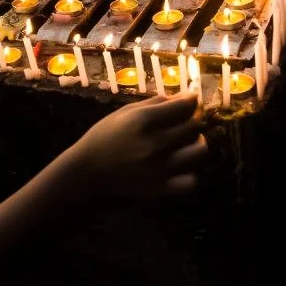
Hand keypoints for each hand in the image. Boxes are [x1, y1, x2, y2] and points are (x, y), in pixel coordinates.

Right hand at [61, 94, 208, 195]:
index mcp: (144, 120)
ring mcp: (159, 168)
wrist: (86, 173)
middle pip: (194, 125)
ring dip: (197, 143)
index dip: (192, 100)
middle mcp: (155, 143)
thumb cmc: (103, 137)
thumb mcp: (124, 113)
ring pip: (199, 151)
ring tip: (188, 143)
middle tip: (185, 120)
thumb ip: (155, 103)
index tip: (190, 101)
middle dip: (194, 119)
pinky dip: (190, 174)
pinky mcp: (159, 188)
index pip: (186, 105)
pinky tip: (181, 167)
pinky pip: (190, 181)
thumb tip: (183, 97)